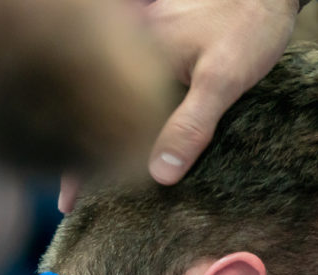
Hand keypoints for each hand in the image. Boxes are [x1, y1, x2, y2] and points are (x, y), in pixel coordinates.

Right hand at [59, 0, 300, 212]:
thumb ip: (191, 124)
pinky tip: (132, 137)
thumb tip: (159, 175)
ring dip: (103, 136)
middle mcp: (129, 50)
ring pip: (111, 100)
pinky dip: (124, 114)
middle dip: (85, 155)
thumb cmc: (249, 27)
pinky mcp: (157, 45)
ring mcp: (140, 46)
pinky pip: (130, 87)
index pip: (93, 120)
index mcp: (135, 59)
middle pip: (95, 111)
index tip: (69, 203)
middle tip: (77, 199)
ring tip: (99, 178)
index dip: (78, 166)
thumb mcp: (223, 79)